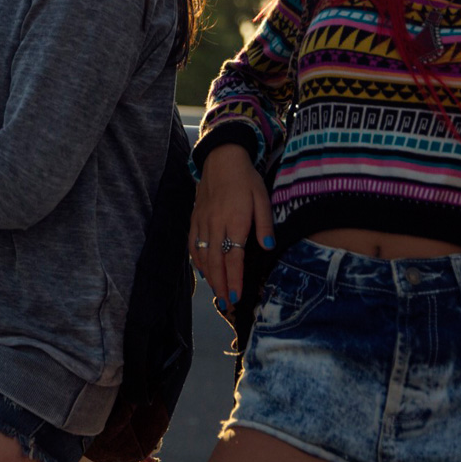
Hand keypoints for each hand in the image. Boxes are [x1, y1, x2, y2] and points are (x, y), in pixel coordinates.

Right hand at [190, 144, 273, 312]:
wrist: (221, 158)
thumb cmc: (245, 179)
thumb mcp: (262, 197)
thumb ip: (264, 223)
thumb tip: (268, 247)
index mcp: (234, 220)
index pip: (234, 257)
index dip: (235, 279)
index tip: (237, 296)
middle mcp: (215, 224)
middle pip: (215, 261)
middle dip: (221, 285)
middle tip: (226, 304)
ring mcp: (202, 222)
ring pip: (202, 255)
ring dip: (209, 276)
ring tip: (217, 292)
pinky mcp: (195, 218)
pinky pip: (192, 243)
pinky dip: (196, 260)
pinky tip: (203, 271)